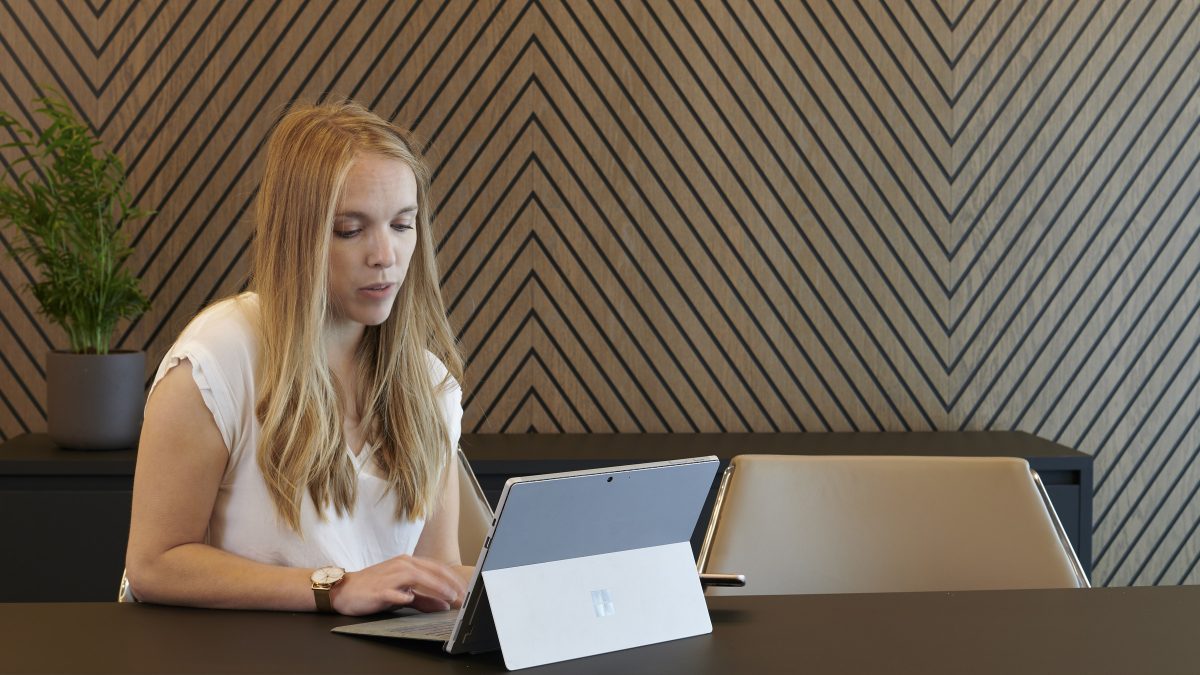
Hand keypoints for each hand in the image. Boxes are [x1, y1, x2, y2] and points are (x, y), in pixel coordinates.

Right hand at [328, 554, 466, 615]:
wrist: (346, 590)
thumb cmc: (376, 589)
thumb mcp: (404, 593)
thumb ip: (424, 599)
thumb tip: (445, 605)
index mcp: (408, 563)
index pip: (437, 568)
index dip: (453, 578)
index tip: (465, 590)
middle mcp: (401, 565)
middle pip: (431, 571)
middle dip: (449, 583)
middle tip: (462, 596)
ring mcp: (390, 576)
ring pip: (417, 577)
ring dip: (435, 587)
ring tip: (448, 597)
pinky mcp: (379, 589)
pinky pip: (395, 592)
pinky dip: (405, 595)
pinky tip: (411, 600)